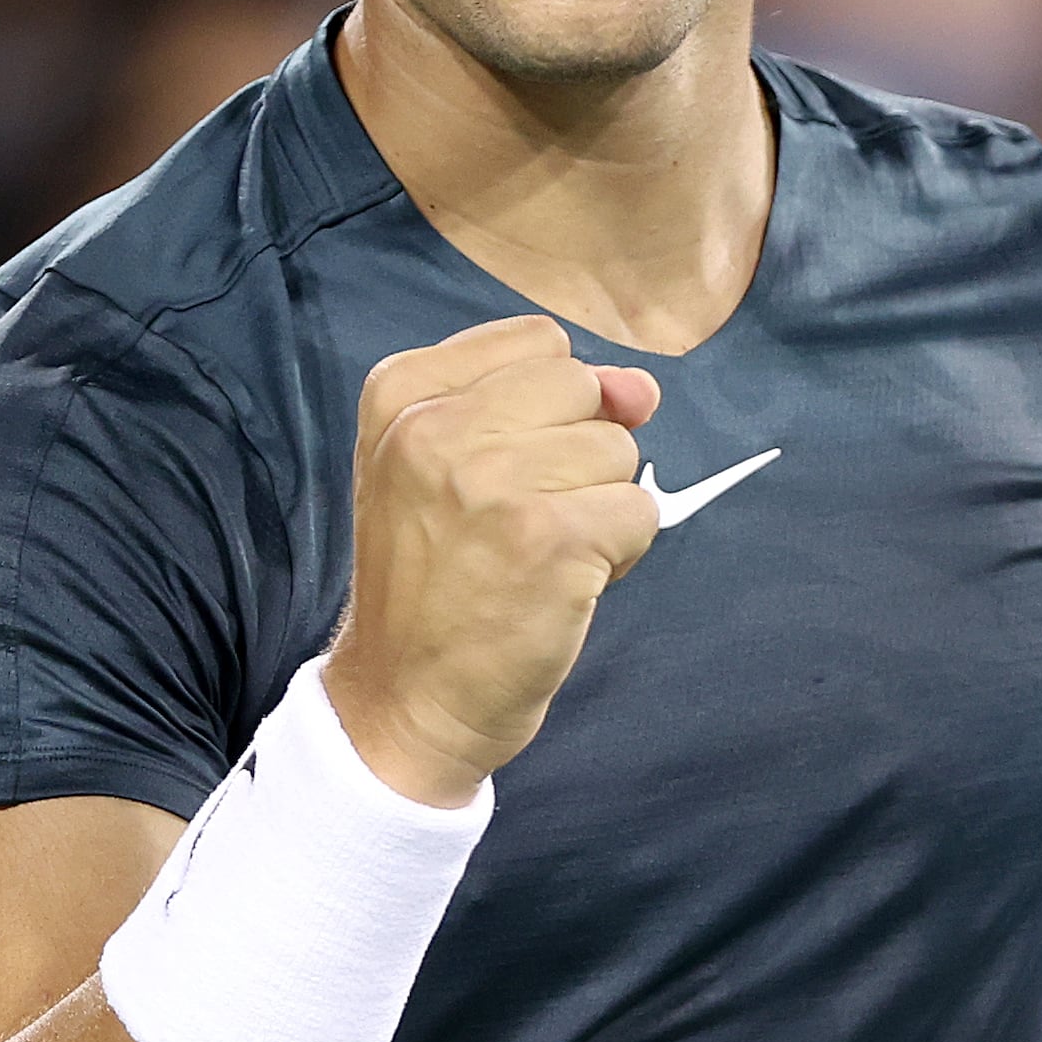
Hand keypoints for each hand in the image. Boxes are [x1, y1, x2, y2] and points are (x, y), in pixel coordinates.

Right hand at [327, 316, 663, 803]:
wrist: (405, 699)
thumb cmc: (434, 583)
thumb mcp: (448, 467)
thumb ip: (542, 404)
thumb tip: (641, 387)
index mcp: (400, 392)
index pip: (537, 342)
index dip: (551, 406)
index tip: (502, 467)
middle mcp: (436, 426)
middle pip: (581, 387)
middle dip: (578, 454)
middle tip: (520, 521)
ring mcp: (492, 481)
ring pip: (618, 450)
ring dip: (600, 508)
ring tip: (536, 557)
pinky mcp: (549, 539)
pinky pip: (640, 511)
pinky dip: (621, 554)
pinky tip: (562, 585)